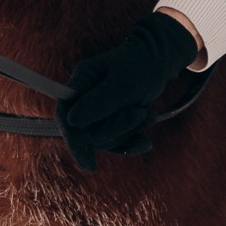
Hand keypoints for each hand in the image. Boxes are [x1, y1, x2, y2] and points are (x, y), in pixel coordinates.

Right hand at [59, 12, 198, 171]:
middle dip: (116, 128)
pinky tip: (145, 142)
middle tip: (139, 112)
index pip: (65, 116)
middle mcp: (83, 98)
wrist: (159, 61)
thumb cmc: (142, 65)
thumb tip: (72, 121)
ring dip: (128, 130)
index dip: (74, 141)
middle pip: (88, 133)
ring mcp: (96, 111)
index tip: (90, 164)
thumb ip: (100, 101)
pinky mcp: (109, 120)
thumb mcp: (124, 83)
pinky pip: (115, 142)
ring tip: (147, 113)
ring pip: (104, 139)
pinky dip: (131, 141)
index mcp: (81, 81)